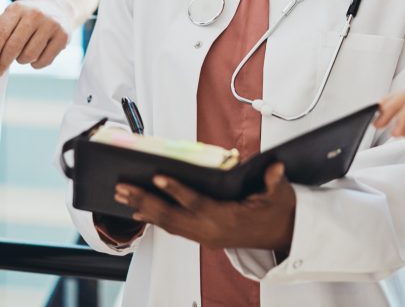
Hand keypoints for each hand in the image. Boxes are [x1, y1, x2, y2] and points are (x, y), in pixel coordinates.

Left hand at [0, 0, 72, 75]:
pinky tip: (35, 58)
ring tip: (21, 56)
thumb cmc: (27, 18)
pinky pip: (44, 60)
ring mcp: (51, 24)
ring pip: (29, 55)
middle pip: (14, 46)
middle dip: (3, 62)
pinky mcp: (63, 36)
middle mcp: (35, 14)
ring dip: (21, 61)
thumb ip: (1, 34)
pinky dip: (36, 64)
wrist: (56, 7)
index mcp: (17, 8)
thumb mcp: (13, 16)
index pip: (1, 34)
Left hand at [115, 163, 295, 251]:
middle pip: (172, 217)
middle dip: (145, 201)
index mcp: (228, 219)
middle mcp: (211, 231)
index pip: (197, 203)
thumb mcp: (280, 194)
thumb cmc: (277, 211)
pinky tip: (138, 212)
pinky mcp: (202, 237)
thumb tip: (276, 167)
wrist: (282, 234)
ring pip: (168, 224)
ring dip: (144, 209)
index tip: (157, 177)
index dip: (176, 190)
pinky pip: (173, 229)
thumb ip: (274, 181)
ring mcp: (205, 237)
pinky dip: (154, 219)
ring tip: (122, 196)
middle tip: (123, 188)